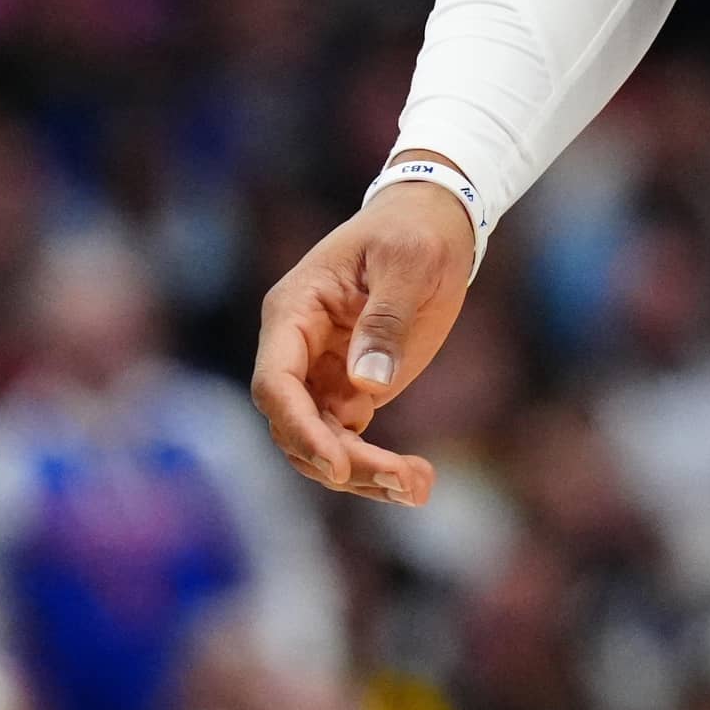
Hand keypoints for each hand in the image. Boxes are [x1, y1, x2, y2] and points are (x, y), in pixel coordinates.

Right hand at [250, 175, 477, 505]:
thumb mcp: (408, 261)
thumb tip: (366, 385)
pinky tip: (417, 481)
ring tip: (419, 487)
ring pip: (321, 444)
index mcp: (294, 312)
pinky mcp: (353, 390)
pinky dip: (377, 466)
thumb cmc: (415, 232)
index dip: (299, 429)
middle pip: (296, 426)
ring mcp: (322, 374)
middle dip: (341, 463)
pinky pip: (350, 442)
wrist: (434, 222)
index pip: (275, 383)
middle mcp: (298, 349)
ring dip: (361, 476)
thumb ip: (385, 319)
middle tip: (402, 483)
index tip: (336, 465)